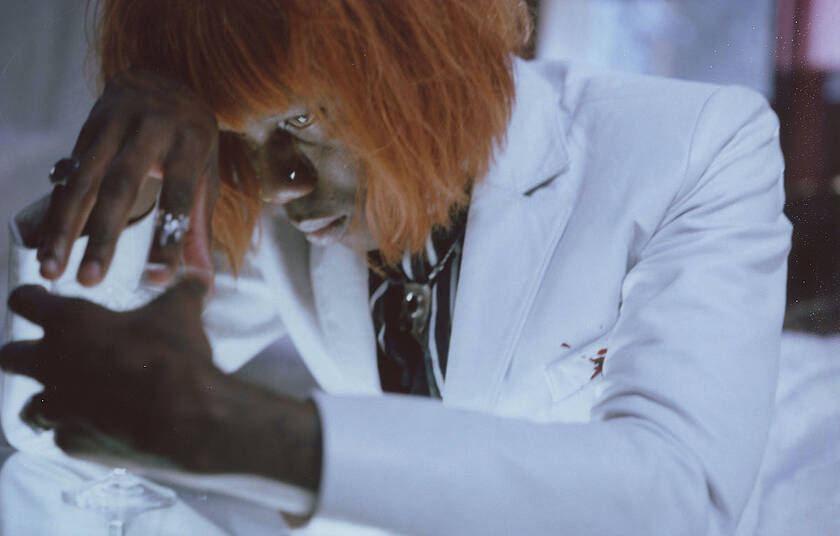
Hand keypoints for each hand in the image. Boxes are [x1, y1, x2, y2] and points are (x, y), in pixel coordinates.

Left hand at [0, 280, 321, 489]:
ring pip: (29, 405)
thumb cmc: (174, 358)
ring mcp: (58, 406)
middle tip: (48, 353)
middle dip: (22, 353)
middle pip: (8, 355)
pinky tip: (99, 427)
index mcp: (70, 322)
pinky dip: (77, 430)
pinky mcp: (72, 441)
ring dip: (48, 400)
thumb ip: (184, 290)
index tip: (37, 297)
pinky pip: (62, 435)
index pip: (23, 300)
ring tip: (72, 398)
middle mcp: (52, 363)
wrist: (184, 419)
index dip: (30, 296)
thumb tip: (199, 274)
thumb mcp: (182, 312)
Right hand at [37, 70, 219, 286]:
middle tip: (90, 281)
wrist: (165, 77)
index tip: (157, 280)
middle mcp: (151, 131)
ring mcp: (115, 125)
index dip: (168, 239)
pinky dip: (55, 209)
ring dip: (64, 227)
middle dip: (103, 236)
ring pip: (84, 180)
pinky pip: (69, 173)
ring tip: (51, 269)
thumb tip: (204, 284)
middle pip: (122, 187)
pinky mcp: (88, 126)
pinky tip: (44, 244)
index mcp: (189, 145)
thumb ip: (199, 229)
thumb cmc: (191, 140)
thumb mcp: (204, 175)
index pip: (178, 198)